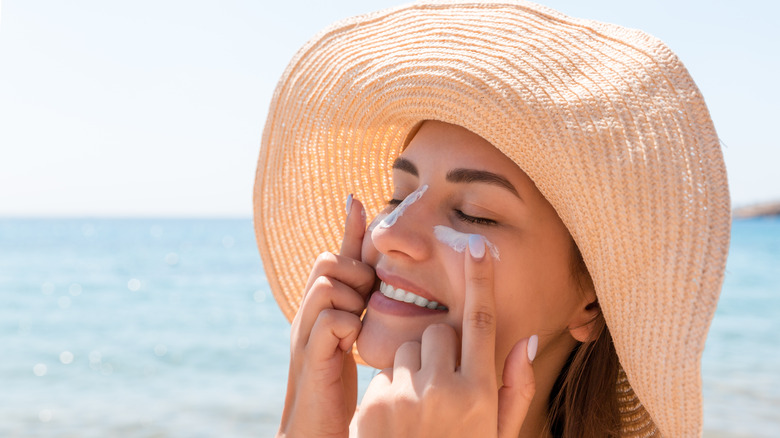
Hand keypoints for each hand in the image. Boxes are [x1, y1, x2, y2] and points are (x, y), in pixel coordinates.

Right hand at [277, 196, 374, 437]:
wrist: (316, 430)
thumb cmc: (338, 386)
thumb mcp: (354, 340)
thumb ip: (364, 310)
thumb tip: (381, 283)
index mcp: (323, 308)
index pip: (335, 257)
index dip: (348, 229)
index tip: (358, 198)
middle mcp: (309, 314)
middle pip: (327, 261)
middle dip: (353, 272)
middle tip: (366, 299)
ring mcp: (305, 333)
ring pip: (326, 283)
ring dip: (351, 296)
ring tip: (359, 321)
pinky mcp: (310, 356)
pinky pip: (329, 319)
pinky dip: (346, 325)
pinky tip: (352, 344)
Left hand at [356, 234, 536, 437]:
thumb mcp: (498, 433)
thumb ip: (515, 388)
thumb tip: (526, 338)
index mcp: (480, 394)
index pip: (481, 323)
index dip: (479, 280)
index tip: (476, 246)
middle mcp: (444, 391)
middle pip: (437, 332)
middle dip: (439, 349)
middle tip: (441, 387)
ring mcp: (405, 398)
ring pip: (407, 350)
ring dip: (414, 370)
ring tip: (419, 411)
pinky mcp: (373, 406)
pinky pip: (384, 375)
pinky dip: (391, 390)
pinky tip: (397, 424)